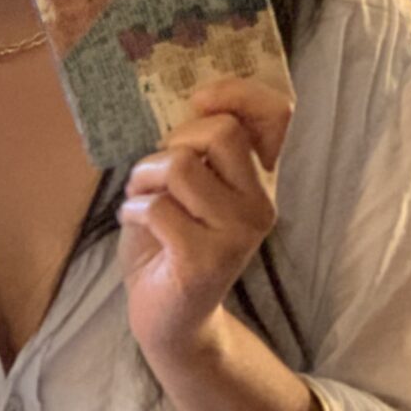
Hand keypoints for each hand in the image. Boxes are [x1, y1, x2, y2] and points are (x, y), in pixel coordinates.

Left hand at [121, 79, 293, 376]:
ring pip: (181, 167)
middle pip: (222, 132)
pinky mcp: (206, 260)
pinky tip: (136, 225)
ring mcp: (238, 234)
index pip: (277, 115)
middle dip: (173, 142)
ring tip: (141, 200)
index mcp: (260, 179)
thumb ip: (195, 147)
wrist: (168, 318)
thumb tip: (192, 101)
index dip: (239, 92)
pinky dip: (132, 210)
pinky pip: (157, 208)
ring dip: (144, 178)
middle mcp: (260, 203)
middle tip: (157, 173)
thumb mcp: (187, 186)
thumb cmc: (171, 243)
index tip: (200, 98)